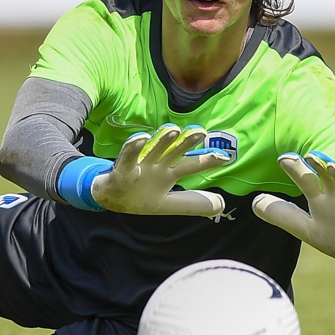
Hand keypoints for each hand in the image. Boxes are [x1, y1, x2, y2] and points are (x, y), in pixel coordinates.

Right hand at [90, 124, 229, 216]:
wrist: (109, 198)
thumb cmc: (139, 197)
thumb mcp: (167, 204)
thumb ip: (192, 203)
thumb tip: (222, 204)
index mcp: (168, 173)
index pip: (191, 165)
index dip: (206, 161)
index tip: (225, 157)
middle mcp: (157, 165)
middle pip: (174, 152)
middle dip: (187, 143)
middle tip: (201, 132)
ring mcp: (140, 166)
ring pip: (152, 151)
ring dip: (162, 141)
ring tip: (174, 130)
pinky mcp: (122, 169)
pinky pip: (128, 157)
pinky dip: (133, 148)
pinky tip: (141, 138)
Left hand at [252, 151, 334, 262]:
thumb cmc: (331, 236)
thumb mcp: (303, 228)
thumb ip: (281, 214)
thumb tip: (255, 202)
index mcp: (320, 199)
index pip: (306, 180)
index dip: (296, 169)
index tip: (282, 158)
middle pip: (328, 178)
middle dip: (320, 166)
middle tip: (310, 155)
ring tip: (333, 165)